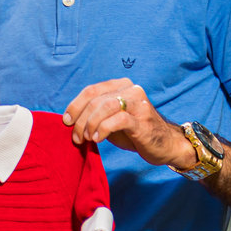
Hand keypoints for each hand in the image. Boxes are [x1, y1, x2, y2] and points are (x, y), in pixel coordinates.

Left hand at [63, 80, 195, 169]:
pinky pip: (117, 120)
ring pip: (105, 107)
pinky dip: (102, 129)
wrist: (165, 145)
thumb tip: (70, 121)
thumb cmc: (135, 132)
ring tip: (86, 139)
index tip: (66, 122)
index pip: (91, 90)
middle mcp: (131, 90)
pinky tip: (97, 139)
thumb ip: (95, 115)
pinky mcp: (142, 120)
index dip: (75, 106)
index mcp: (121, 86)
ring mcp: (138, 104)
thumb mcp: (111, 120)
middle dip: (80, 120)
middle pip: (95, 100)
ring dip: (90, 124)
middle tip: (76, 138)